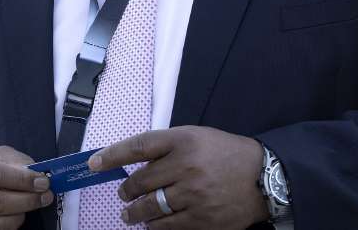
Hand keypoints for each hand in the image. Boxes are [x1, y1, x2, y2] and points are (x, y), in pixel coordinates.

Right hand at [0, 145, 53, 228]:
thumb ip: (13, 161)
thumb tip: (36, 174)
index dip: (21, 179)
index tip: (42, 182)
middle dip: (28, 199)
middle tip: (47, 195)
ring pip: (1, 221)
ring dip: (23, 212)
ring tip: (33, 202)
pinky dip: (14, 223)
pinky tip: (18, 212)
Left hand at [88, 126, 268, 228]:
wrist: (263, 177)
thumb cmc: (224, 153)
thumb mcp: (195, 137)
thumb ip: (165, 147)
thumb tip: (133, 163)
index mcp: (183, 141)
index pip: (138, 146)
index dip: (112, 155)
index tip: (94, 163)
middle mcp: (187, 167)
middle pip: (140, 182)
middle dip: (126, 191)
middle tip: (124, 194)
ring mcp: (195, 196)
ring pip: (150, 208)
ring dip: (135, 212)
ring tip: (130, 213)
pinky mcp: (203, 220)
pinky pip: (167, 227)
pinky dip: (155, 227)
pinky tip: (151, 224)